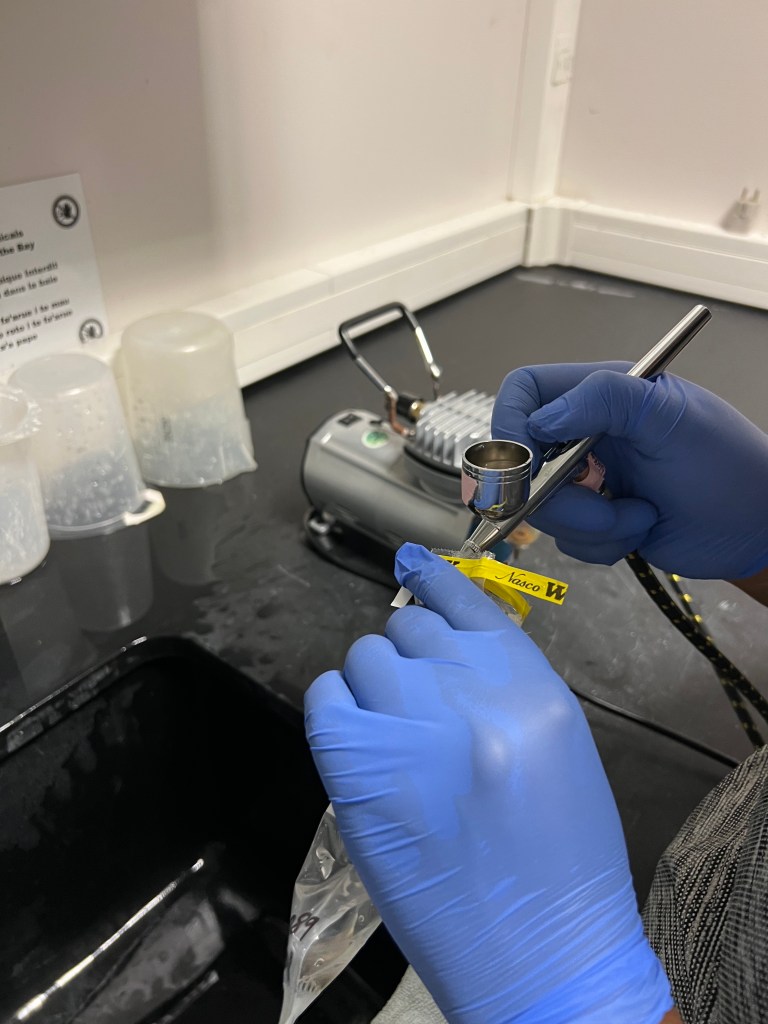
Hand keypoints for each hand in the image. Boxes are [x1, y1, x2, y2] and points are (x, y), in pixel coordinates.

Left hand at [305, 544, 671, 1023]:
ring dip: (374, 683)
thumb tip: (447, 646)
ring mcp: (408, 731)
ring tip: (392, 730)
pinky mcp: (356, 774)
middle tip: (416, 700)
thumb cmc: (564, 858)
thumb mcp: (556, 746)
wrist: (542, 954)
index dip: (433, 580)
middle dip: (409, 653)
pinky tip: (357, 738)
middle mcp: (468, 694)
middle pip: (409, 627)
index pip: (466, 601)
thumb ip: (503, 684)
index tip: (410, 563)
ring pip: (364, 656)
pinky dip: (337, 708)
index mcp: (529, 686)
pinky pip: (325, 697)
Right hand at [491, 362, 767, 578]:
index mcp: (598, 393)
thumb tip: (541, 419)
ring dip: (591, 525)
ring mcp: (586, 477)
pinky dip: (600, 544)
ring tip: (641, 516)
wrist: (757, 527)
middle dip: (560, 498)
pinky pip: (565, 540)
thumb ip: (606, 399)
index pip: (522, 393)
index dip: (511, 426)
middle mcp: (584, 431)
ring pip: (542, 509)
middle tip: (603, 507)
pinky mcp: (593, 518)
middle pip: (522, 462)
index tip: (528, 466)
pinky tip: (640, 528)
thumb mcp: (671, 418)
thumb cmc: (728, 465)